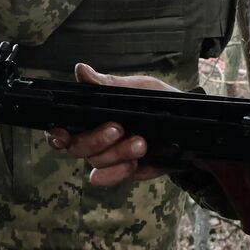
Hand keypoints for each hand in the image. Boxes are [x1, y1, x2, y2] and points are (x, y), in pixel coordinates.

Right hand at [47, 64, 175, 186]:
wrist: (192, 129)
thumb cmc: (162, 102)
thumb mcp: (139, 89)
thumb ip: (108, 84)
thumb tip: (81, 70)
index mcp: (94, 114)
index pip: (64, 126)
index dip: (57, 132)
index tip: (63, 132)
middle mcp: (95, 138)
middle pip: (75, 147)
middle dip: (95, 139)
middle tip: (118, 128)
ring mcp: (109, 157)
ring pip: (95, 162)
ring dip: (116, 153)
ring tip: (141, 143)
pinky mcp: (123, 172)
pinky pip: (108, 178)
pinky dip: (117, 173)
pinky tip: (133, 164)